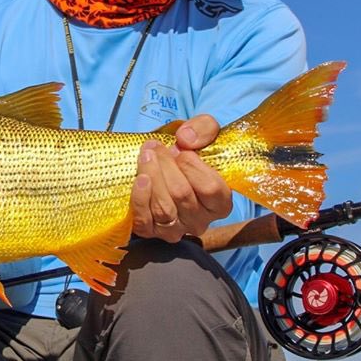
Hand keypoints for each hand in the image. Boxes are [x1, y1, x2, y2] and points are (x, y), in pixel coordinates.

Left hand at [130, 115, 232, 241]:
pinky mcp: (152, 232)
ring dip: (151, 176)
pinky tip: (139, 178)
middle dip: (165, 166)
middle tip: (155, 147)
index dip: (192, 166)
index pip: (210, 188)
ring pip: (163, 208)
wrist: (168, 163)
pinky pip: (144, 221)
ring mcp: (176, 229)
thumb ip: (203, 129)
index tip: (179, 148)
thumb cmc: (191, 149)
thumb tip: (185, 139)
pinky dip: (139, 199)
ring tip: (146, 155)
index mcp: (221, 202)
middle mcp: (201, 221)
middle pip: (181, 195)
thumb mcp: (205, 131)